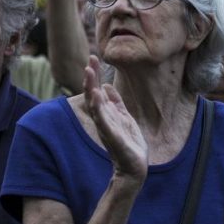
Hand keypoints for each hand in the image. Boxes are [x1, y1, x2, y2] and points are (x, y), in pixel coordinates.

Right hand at [83, 56, 147, 182]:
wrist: (134, 167)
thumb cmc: (128, 143)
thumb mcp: (124, 117)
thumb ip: (116, 102)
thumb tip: (106, 85)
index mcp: (106, 113)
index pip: (96, 90)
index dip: (95, 74)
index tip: (93, 57)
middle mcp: (102, 118)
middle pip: (92, 94)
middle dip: (91, 77)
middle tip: (90, 59)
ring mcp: (105, 127)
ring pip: (94, 104)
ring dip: (90, 88)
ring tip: (89, 71)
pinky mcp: (111, 136)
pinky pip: (103, 119)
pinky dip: (98, 107)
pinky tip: (97, 94)